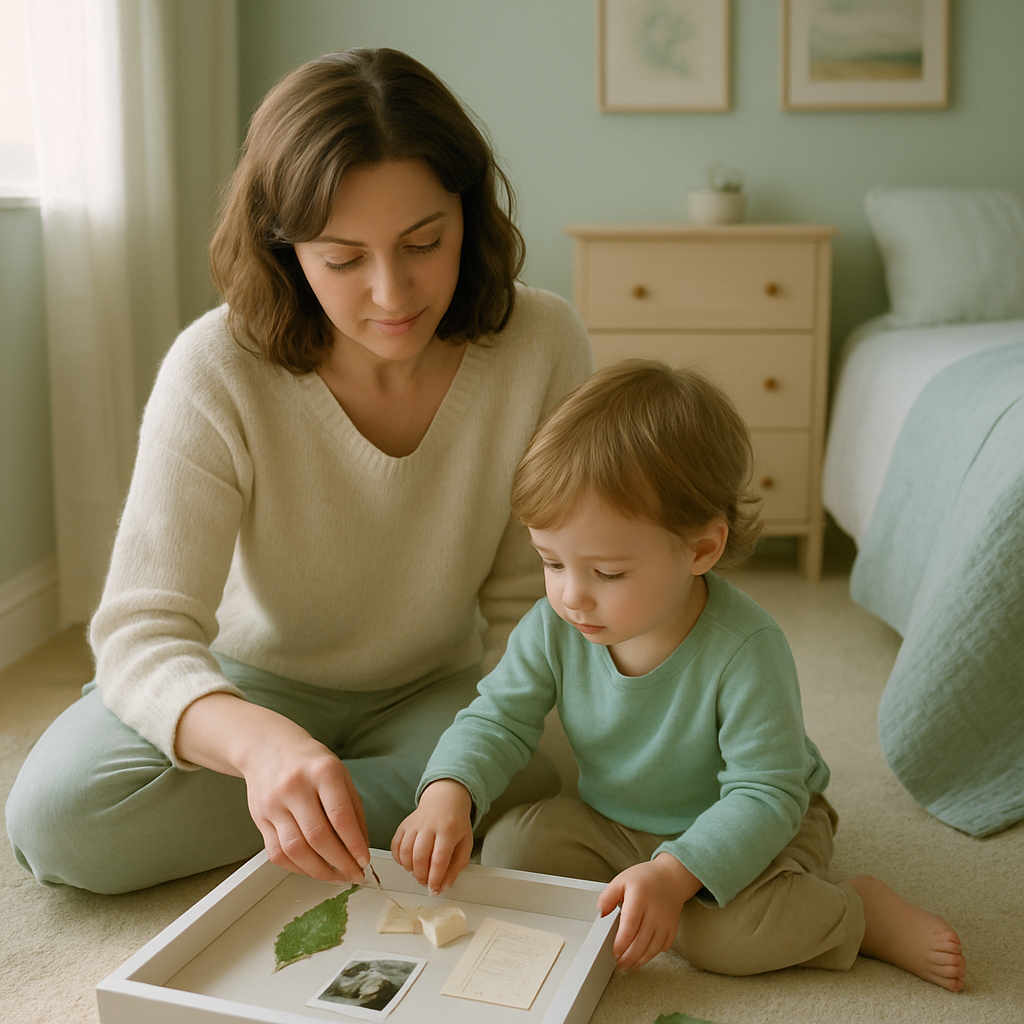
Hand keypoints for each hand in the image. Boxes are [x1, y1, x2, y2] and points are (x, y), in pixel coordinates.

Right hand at [241, 724, 369, 883]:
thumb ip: (352, 809)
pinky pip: (277, 854)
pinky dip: (297, 868)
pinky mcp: (259, 819)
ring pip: (295, 850)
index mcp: (322, 772)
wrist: (268, 748)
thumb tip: (361, 847)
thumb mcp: (340, 774)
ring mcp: (273, 804)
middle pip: (318, 837)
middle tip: (354, 874)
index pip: (340, 816)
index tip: (364, 861)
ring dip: (319, 871)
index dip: (354, 845)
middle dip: (340, 863)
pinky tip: (312, 869)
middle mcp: (295, 787)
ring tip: (336, 876)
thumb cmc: (310, 763)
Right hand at [391, 780, 473, 894]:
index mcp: (448, 830)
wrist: (445, 800)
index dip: (435, 878)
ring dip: (410, 869)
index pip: (439, 859)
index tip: (435, 889)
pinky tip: (408, 862)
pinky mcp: (404, 825)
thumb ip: (457, 866)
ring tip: (418, 872)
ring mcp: (414, 824)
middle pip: (419, 857)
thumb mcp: (465, 843)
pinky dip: (399, 859)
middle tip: (426, 882)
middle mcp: (429, 826)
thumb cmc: (456, 824)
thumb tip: (444, 885)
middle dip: (421, 876)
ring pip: (405, 852)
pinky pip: (395, 845)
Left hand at [596, 853, 702, 970]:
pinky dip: (654, 954)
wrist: (671, 877)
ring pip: (653, 947)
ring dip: (641, 960)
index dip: (621, 943)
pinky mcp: (673, 927)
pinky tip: (645, 956)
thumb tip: (601, 914)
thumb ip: (608, 897)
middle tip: (620, 965)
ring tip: (630, 965)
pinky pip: (664, 946)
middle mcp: (654, 911)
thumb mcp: (621, 880)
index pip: (630, 926)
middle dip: (629, 958)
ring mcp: (665, 921)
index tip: (614, 953)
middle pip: (641, 941)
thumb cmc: (645, 878)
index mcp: (639, 898)